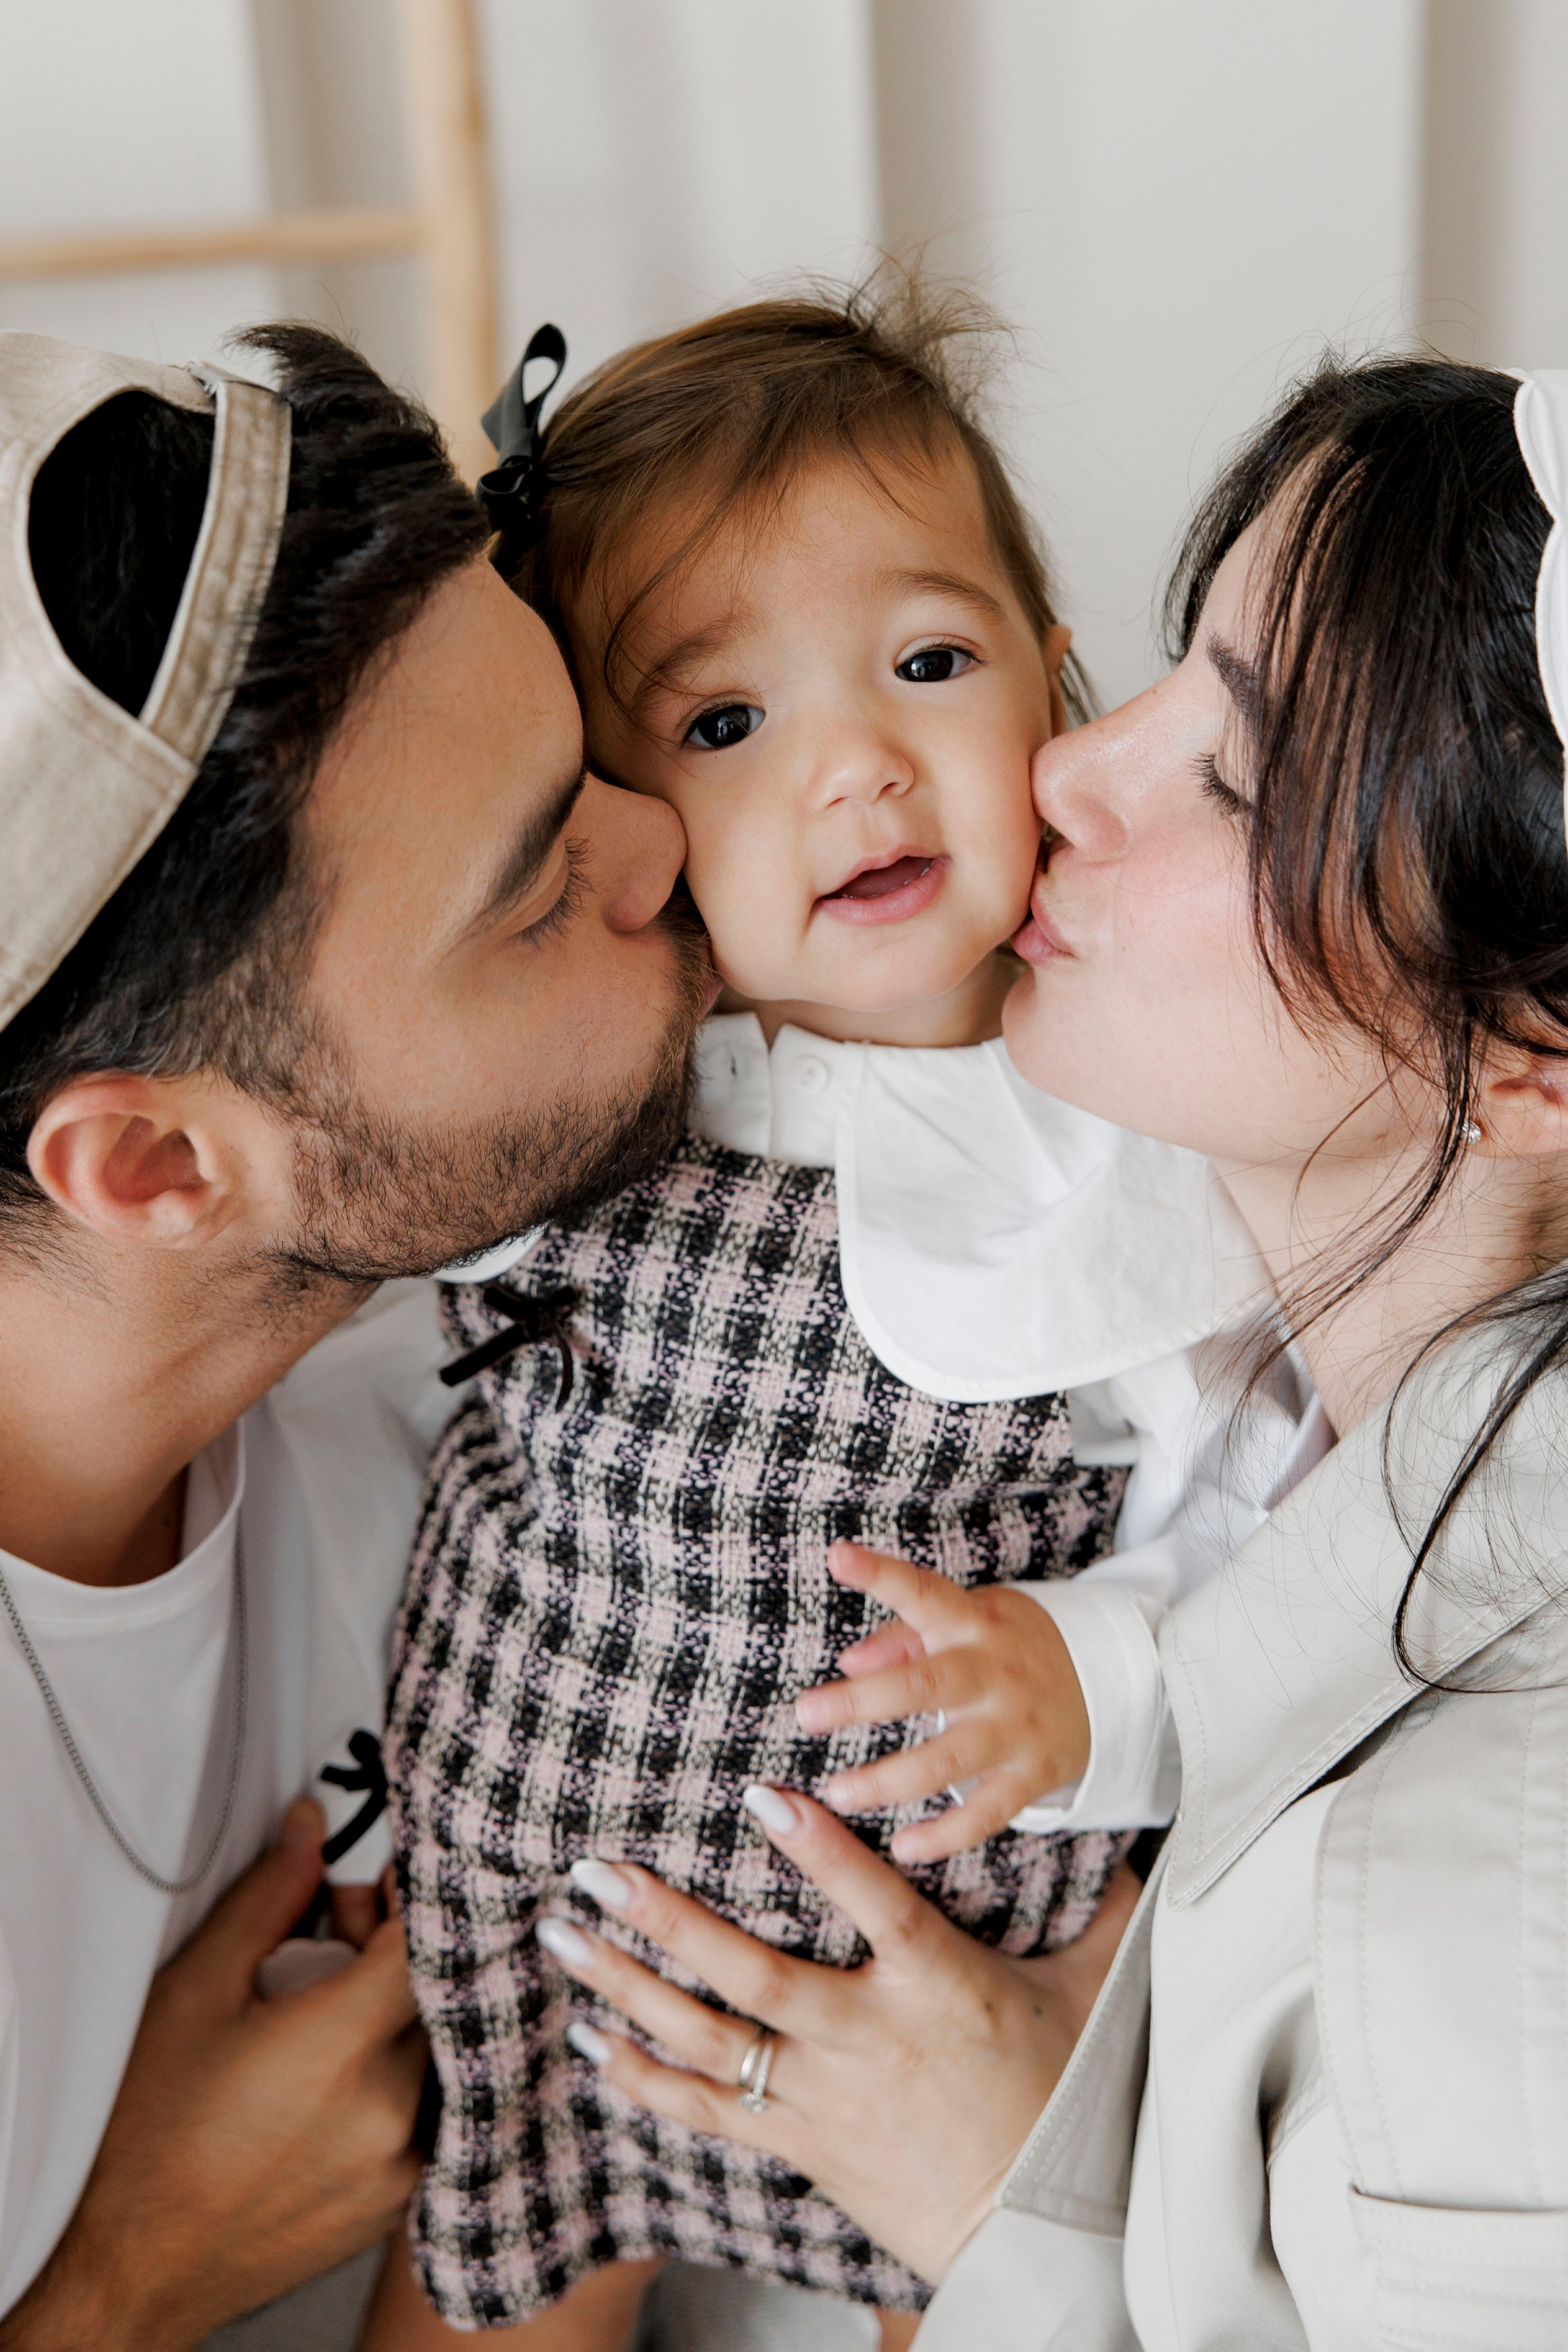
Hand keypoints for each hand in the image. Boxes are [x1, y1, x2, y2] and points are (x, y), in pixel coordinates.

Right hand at [0, 1800, 426, 2351]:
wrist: (135, 2269)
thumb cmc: (148, 2140)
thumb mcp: (196, 1995)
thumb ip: (267, 1901)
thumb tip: (309, 1830)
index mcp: (340, 2051)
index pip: (425, 1940)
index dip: (414, 1896)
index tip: (390, 1877)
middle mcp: (389, 2112)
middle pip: (434, 1990)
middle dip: (396, 1947)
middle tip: (337, 1936)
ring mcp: (401, 2164)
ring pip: (437, 2048)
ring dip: (400, 2012)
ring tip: (329, 2009)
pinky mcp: (399, 2200)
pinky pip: (429, 2106)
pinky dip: (401, 2072)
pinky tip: (339, 2070)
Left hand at [540, 1789, 1139, 2282]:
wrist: (1036, 2235)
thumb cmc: (1065, 2099)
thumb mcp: (1097, 1995)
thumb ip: (1101, 1908)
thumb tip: (1127, 1832)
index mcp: (938, 1989)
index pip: (875, 1905)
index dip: (821, 1852)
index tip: (763, 1794)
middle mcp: (867, 2041)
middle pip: (753, 1977)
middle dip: (667, 1921)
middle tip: (597, 1869)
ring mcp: (823, 2098)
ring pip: (709, 2039)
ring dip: (628, 1985)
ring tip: (565, 1934)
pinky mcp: (799, 2144)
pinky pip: (708, 2109)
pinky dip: (643, 2079)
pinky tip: (591, 2039)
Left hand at [794, 1543, 1091, 1861]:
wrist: (1113, 1678)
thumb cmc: (1012, 1645)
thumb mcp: (969, 1620)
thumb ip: (904, 1638)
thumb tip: (848, 1660)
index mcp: (973, 1623)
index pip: (924, 1592)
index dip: (881, 1574)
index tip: (837, 1555)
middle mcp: (993, 1672)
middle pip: (924, 1686)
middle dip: (862, 1701)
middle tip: (807, 1714)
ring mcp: (1015, 1726)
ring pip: (947, 1760)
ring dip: (887, 1780)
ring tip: (838, 1791)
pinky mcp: (1033, 1773)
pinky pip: (986, 1813)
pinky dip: (945, 1835)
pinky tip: (904, 1846)